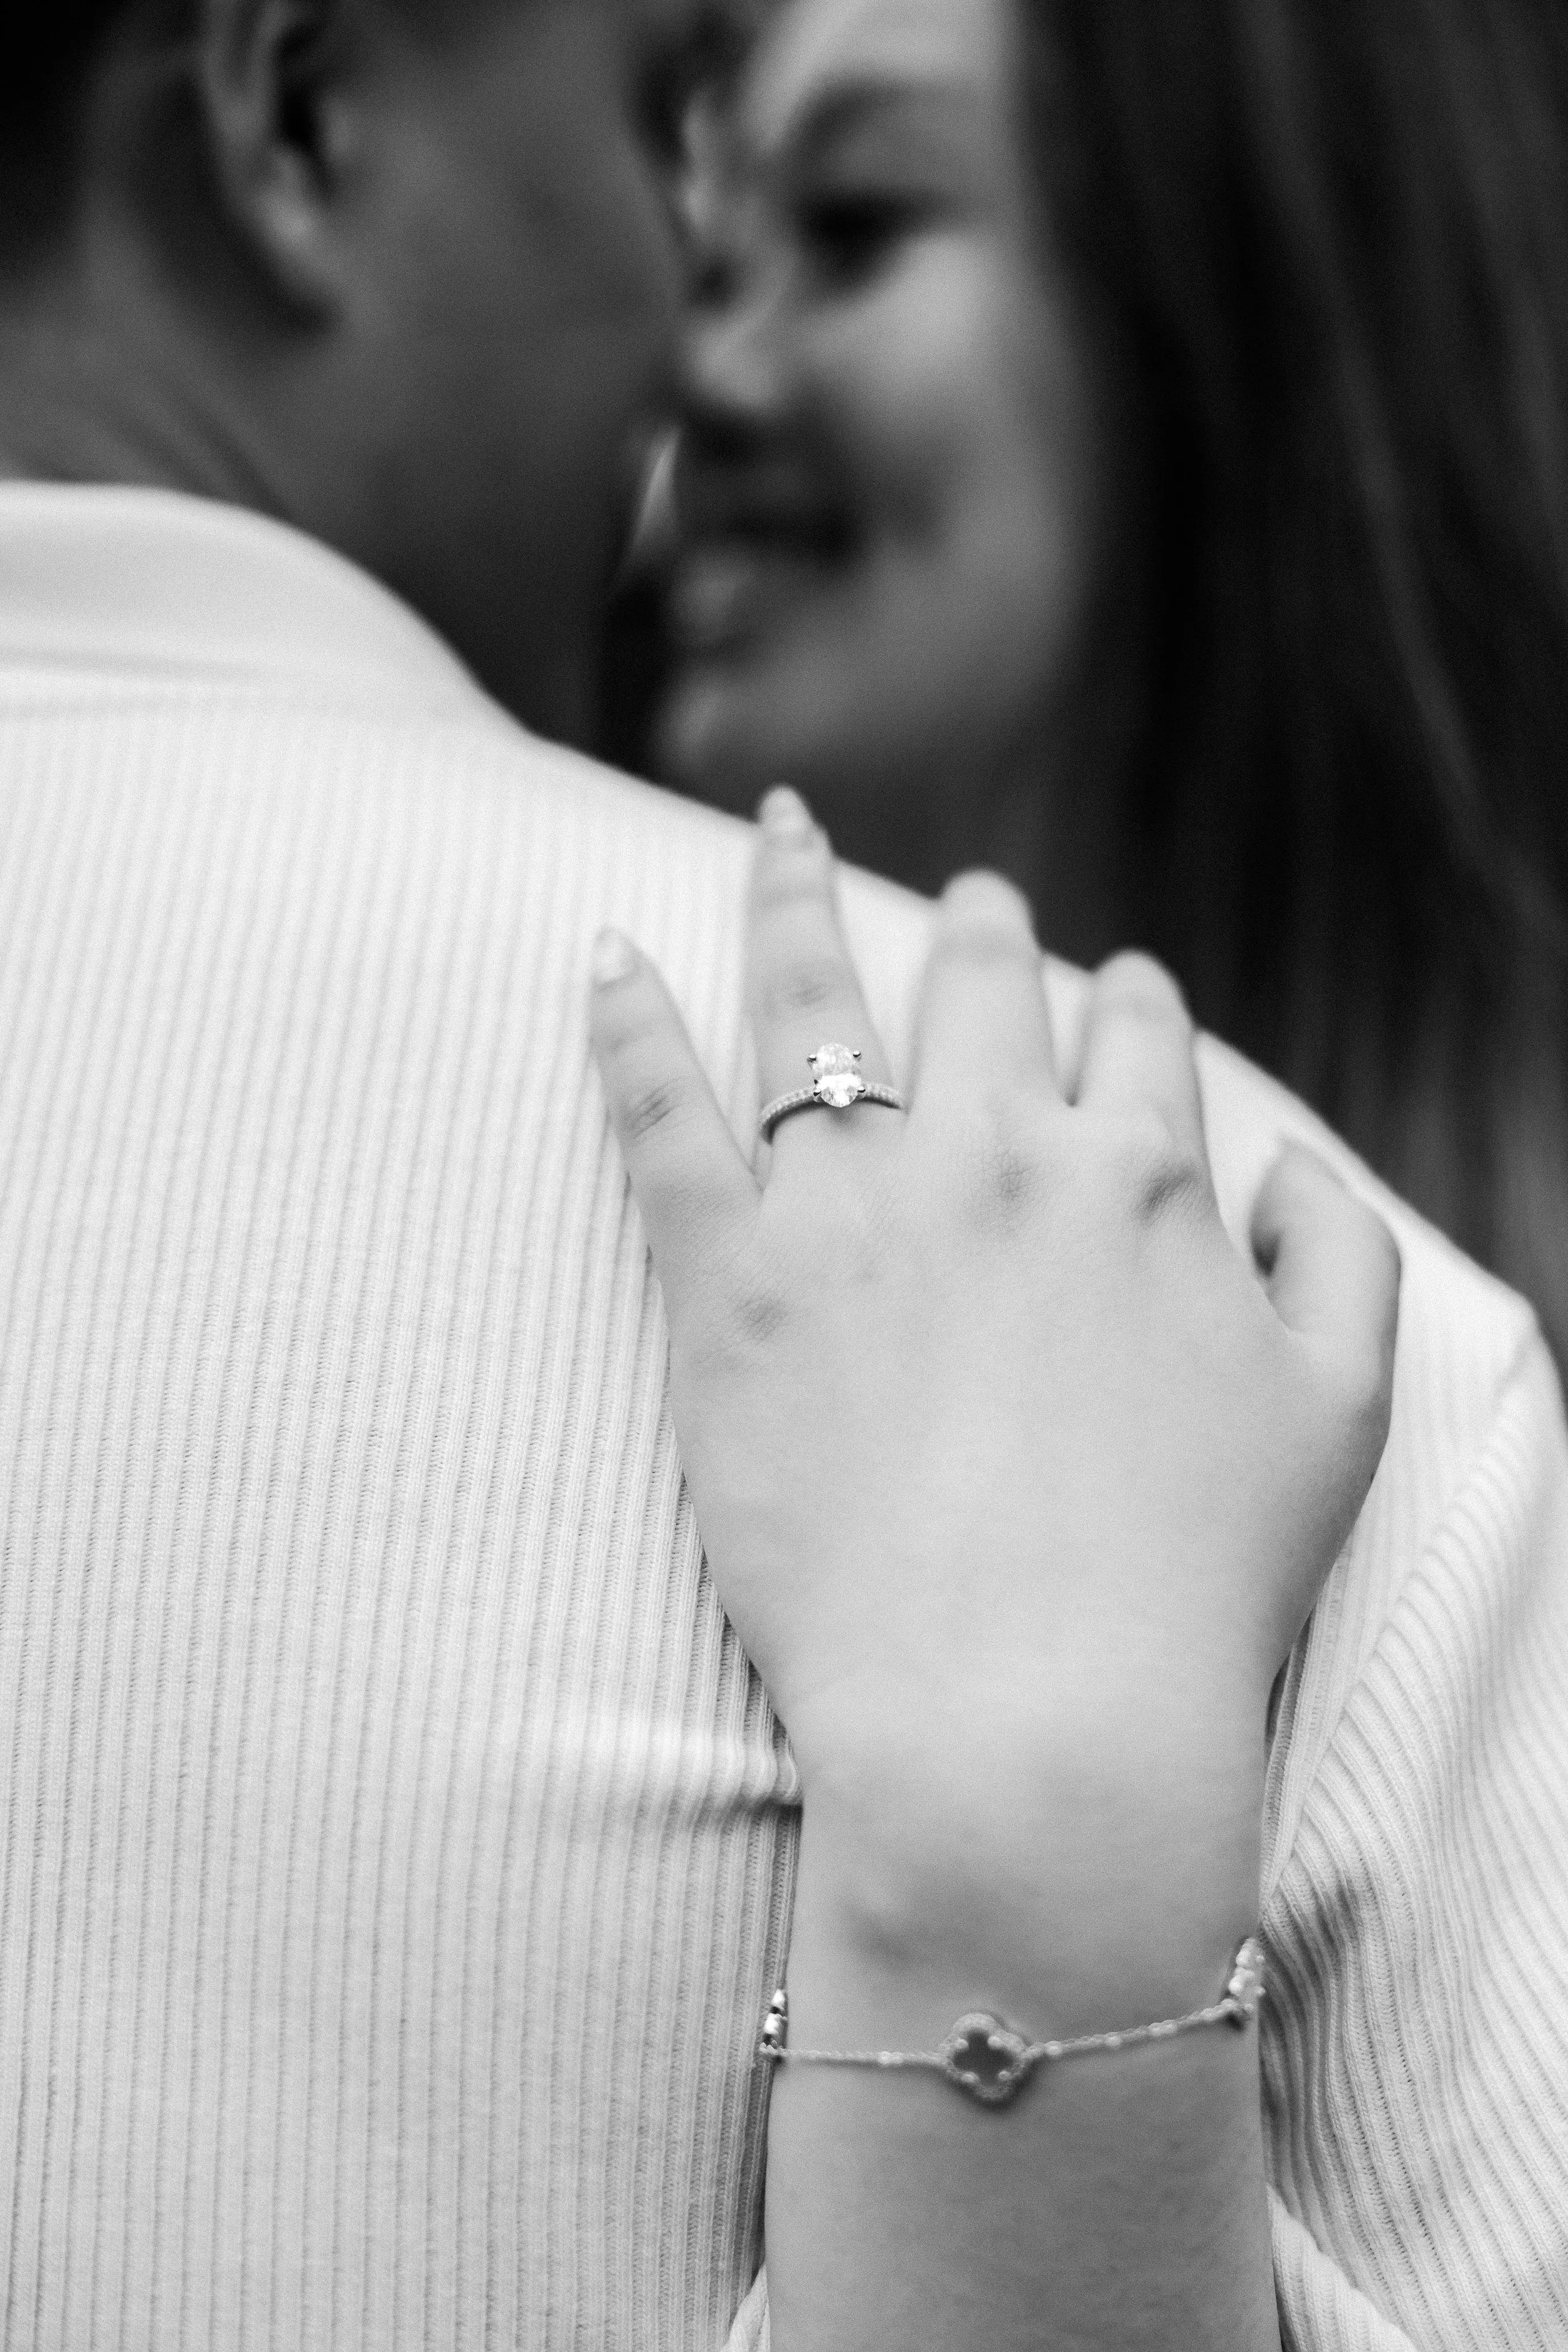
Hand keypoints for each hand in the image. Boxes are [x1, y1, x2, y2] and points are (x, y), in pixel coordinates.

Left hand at [588, 793, 1398, 1827]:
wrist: (1026, 1721)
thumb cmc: (1192, 1587)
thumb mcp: (1339, 1415)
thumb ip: (1339, 1260)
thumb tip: (1292, 1166)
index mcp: (1142, 1178)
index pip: (1137, 1037)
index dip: (1131, 1006)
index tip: (1119, 998)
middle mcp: (998, 1157)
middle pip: (984, 987)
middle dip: (985, 927)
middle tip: (971, 902)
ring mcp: (852, 1208)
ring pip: (814, 999)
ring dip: (796, 898)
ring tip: (779, 830)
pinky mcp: (726, 1281)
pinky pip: (657, 1110)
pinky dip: (624, 1021)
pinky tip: (603, 953)